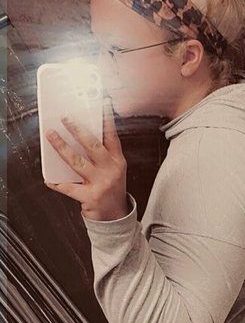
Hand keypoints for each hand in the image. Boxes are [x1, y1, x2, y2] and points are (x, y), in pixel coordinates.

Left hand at [44, 98, 129, 220]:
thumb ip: (102, 156)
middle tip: (66, 118)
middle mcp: (111, 170)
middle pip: (92, 145)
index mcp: (118, 161)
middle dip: (77, 129)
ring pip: (77, 161)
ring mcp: (101, 183)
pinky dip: (57, 183)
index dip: (107, 120)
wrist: (116, 217)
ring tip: (52, 136)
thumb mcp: (114, 171)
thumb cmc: (112, 191)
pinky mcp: (90, 196)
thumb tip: (80, 138)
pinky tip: (49, 179)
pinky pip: (69, 187)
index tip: (102, 105)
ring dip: (62, 147)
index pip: (112, 137)